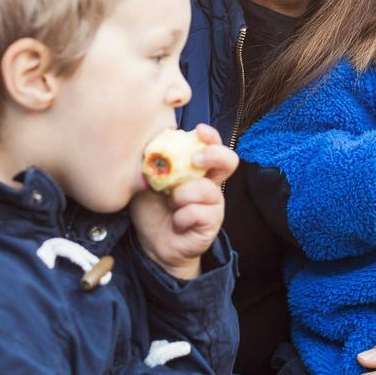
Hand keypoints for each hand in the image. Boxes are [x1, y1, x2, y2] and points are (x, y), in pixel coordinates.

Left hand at [131, 124, 237, 279]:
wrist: (152, 243)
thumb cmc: (151, 207)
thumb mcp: (146, 180)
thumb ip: (154, 161)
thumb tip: (155, 143)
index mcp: (195, 168)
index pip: (212, 145)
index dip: (210, 136)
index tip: (199, 130)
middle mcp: (209, 183)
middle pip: (229, 161)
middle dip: (214, 155)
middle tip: (194, 160)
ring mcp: (213, 204)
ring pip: (206, 189)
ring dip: (182, 195)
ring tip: (170, 203)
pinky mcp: (212, 223)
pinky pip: (199, 212)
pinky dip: (181, 217)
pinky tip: (176, 222)